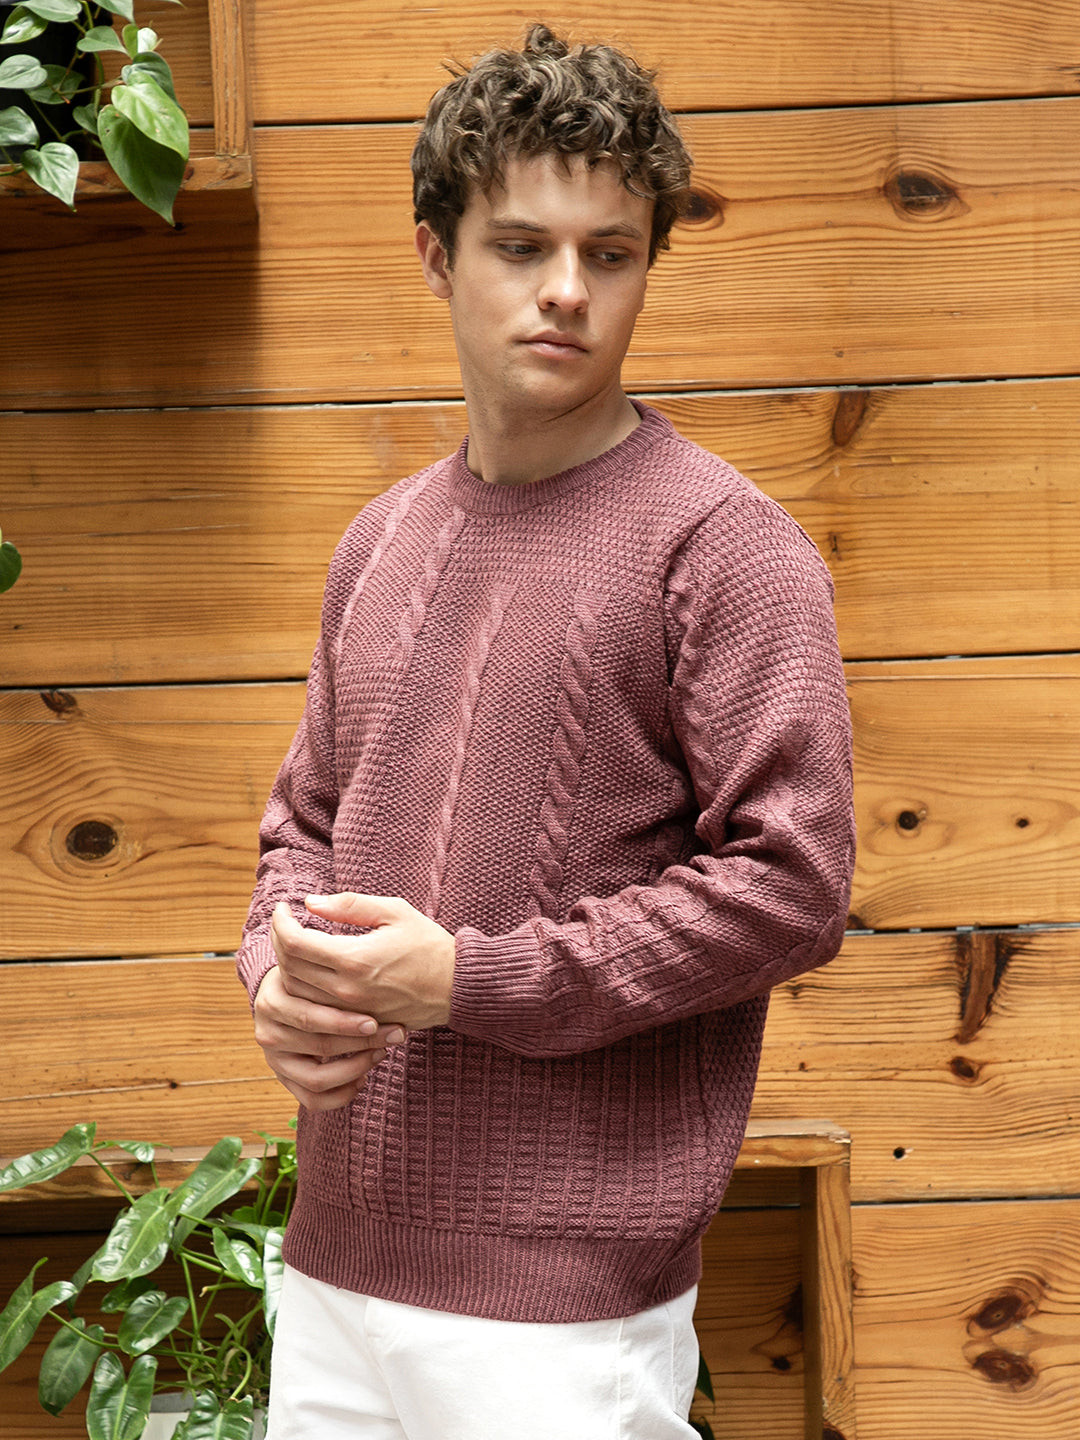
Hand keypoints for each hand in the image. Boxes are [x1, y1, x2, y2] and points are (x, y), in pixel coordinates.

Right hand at [253, 964, 405, 1110]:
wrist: (288, 992)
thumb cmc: (312, 975)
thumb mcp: (314, 964)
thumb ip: (332, 964)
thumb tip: (370, 953)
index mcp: (271, 1000)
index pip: (310, 1018)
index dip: (346, 1022)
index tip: (377, 1020)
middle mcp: (267, 1033)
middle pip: (319, 1046)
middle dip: (362, 1043)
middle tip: (394, 1034)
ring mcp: (274, 1061)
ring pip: (317, 1079)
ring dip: (356, 1068)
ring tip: (380, 1052)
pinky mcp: (285, 1080)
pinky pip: (312, 1101)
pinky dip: (342, 1094)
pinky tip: (363, 1077)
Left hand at [271, 892, 455, 1031]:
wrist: (457, 987)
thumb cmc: (428, 945)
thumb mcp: (394, 912)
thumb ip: (349, 905)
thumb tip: (311, 903)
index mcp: (354, 959)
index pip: (294, 943)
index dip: (280, 923)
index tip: (283, 908)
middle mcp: (346, 990)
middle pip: (288, 969)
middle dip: (279, 942)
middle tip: (286, 923)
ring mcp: (350, 1011)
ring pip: (297, 993)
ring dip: (287, 967)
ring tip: (296, 944)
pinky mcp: (356, 1023)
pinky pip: (315, 1009)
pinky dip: (303, 989)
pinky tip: (311, 970)